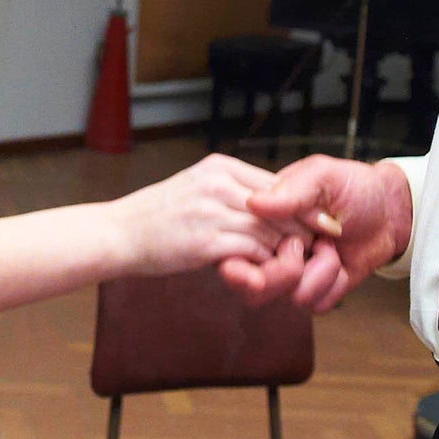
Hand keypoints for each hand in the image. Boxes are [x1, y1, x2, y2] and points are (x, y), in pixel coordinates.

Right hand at [113, 153, 302, 276]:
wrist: (119, 233)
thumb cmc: (159, 215)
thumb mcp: (198, 187)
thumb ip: (232, 191)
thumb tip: (271, 204)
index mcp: (220, 167)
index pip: (277, 184)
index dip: (302, 207)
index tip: (319, 224)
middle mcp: (218, 184)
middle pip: (281, 207)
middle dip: (302, 229)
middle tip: (317, 248)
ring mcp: (211, 212)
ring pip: (270, 231)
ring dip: (285, 250)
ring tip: (294, 262)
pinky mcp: (206, 242)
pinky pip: (253, 252)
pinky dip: (266, 263)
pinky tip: (266, 271)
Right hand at [220, 156, 411, 311]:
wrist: (389, 212)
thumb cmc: (351, 186)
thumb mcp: (322, 176)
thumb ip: (290, 191)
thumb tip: (254, 203)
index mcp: (261, 219)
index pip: (231, 245)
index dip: (238, 260)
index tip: (253, 262)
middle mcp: (269, 248)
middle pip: (248, 282)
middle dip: (281, 267)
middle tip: (305, 243)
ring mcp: (291, 273)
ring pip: (281, 294)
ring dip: (315, 272)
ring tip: (329, 248)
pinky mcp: (314, 291)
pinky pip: (311, 302)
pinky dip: (330, 283)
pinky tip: (339, 264)